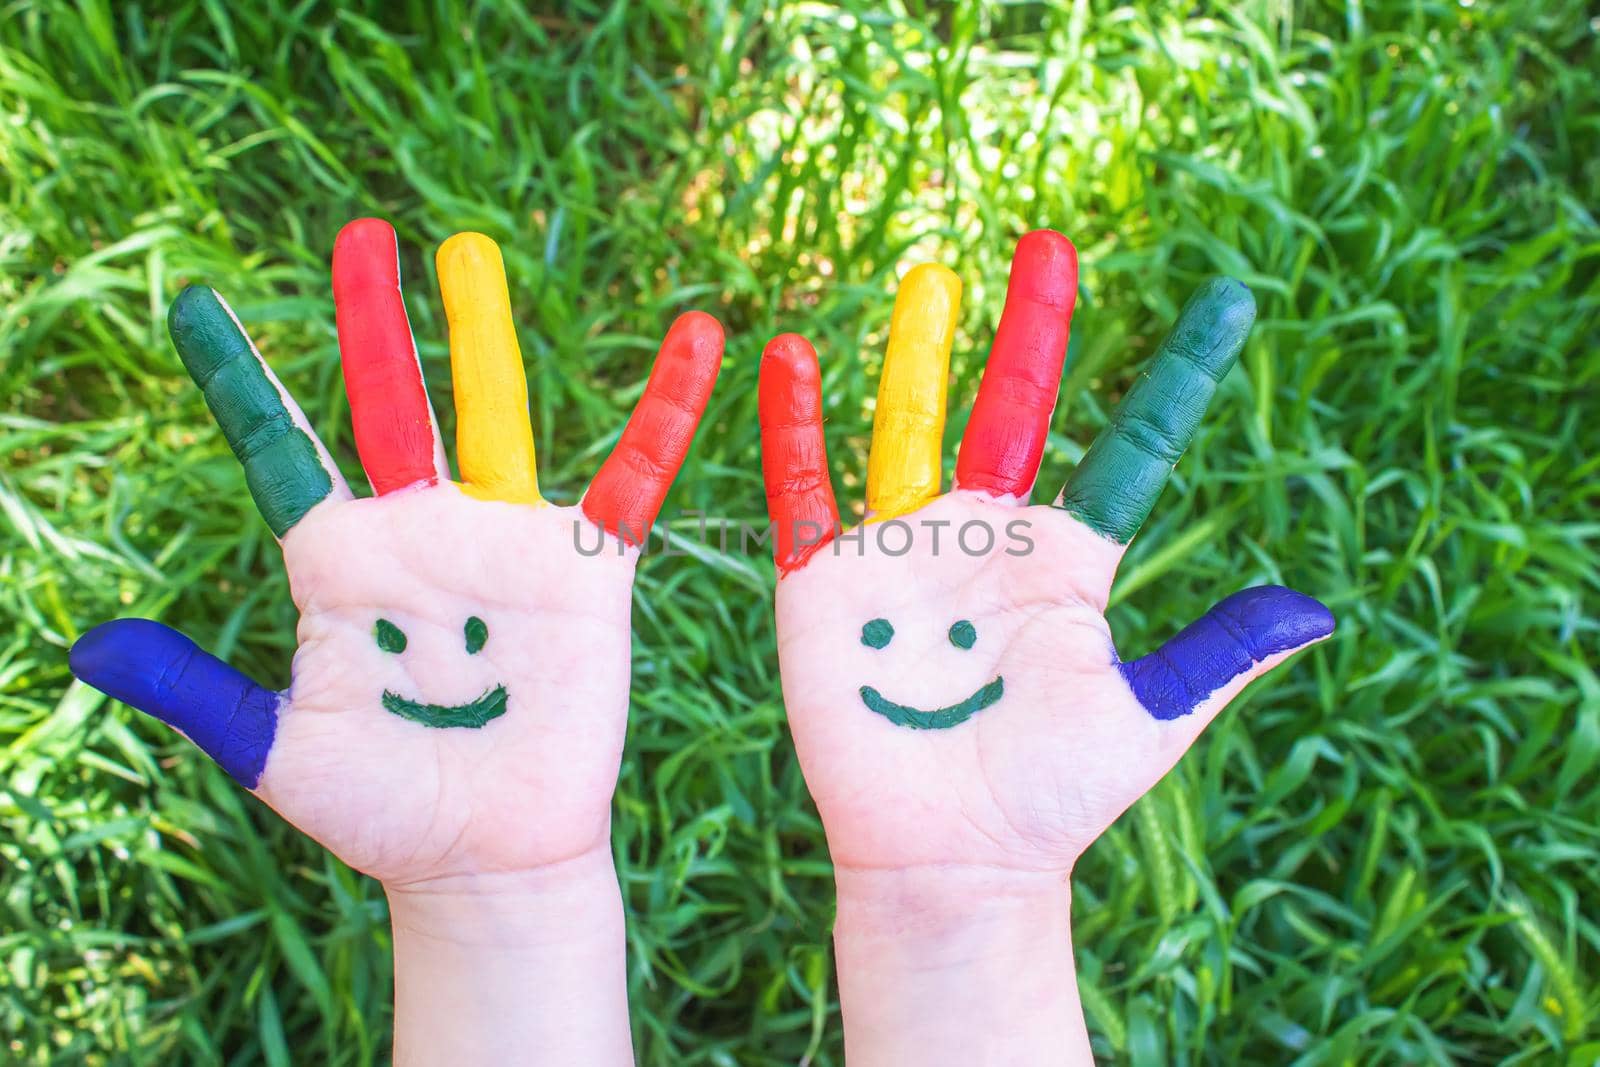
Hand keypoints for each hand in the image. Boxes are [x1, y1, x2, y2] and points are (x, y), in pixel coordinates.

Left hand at [69, 219, 721, 1063]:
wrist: (484, 859)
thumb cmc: (380, 814)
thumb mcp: (276, 749)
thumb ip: (196, 689)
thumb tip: (88, 645)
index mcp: (337, 562)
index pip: (280, 446)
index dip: (238, 375)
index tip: (193, 300)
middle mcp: (419, 534)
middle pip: (391, 401)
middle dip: (374, 320)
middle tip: (361, 235)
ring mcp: (501, 544)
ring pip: (494, 414)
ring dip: (481, 335)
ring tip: (467, 250)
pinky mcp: (584, 572)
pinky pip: (632, 477)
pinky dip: (665, 410)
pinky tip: (699, 339)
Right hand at [758, 231, 1331, 1063]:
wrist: (947, 856)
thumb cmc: (1049, 795)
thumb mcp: (1145, 720)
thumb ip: (1215, 654)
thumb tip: (1318, 609)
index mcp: (1066, 562)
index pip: (1128, 448)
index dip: (1174, 378)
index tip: (1227, 300)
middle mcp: (988, 537)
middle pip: (1013, 410)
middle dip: (1031, 331)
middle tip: (1049, 245)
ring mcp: (905, 553)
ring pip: (909, 427)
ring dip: (916, 355)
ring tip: (931, 278)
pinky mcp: (828, 583)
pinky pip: (808, 490)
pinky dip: (795, 429)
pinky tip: (786, 359)